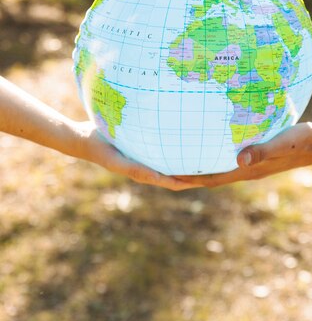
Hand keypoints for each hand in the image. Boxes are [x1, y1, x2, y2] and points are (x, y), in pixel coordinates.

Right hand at [72, 121, 201, 190]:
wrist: (85, 139)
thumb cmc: (102, 151)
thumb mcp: (118, 162)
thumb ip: (136, 170)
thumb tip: (157, 178)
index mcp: (146, 174)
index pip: (175, 182)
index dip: (192, 183)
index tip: (211, 181)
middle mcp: (149, 167)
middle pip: (178, 173)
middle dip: (196, 173)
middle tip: (218, 167)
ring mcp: (146, 157)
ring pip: (173, 161)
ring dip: (189, 161)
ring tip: (209, 152)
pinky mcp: (143, 146)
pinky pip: (164, 148)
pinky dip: (176, 147)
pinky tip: (185, 137)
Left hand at [176, 123, 311, 187]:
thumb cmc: (303, 142)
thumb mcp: (283, 144)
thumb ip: (263, 151)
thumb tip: (239, 160)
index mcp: (247, 170)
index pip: (209, 178)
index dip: (187, 179)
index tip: (163, 176)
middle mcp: (244, 169)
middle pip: (207, 176)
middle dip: (184, 175)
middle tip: (159, 168)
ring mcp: (249, 163)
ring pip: (216, 167)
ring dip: (196, 165)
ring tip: (174, 155)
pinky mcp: (255, 154)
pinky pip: (227, 156)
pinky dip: (212, 153)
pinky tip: (206, 139)